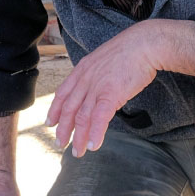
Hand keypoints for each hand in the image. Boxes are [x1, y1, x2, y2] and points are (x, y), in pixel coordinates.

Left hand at [46, 21, 162, 157]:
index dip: (55, 110)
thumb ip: (98, 74)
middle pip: (69, 109)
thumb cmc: (131, 51)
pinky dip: (95, 134)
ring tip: (77, 152)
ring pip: (82, 117)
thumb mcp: (105, 59)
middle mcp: (85, 79)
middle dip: (63, 129)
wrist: (145, 43)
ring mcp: (97, 87)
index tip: (50, 122)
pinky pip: (99, 118)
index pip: (63, 93)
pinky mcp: (111, 94)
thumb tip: (99, 88)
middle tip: (59, 143)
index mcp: (82, 69)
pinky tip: (93, 145)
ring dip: (78, 137)